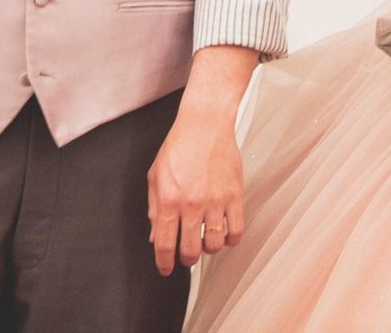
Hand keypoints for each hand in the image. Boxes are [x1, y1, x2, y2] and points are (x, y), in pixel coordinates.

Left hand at [147, 106, 244, 275]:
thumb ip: (153, 208)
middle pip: (190, 251)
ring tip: (207, 238)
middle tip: (188, 252)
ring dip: (209, 247)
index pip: (164, 246)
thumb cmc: (179, 145)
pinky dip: (230, 238)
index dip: (164, 263)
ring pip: (214, 244)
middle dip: (187, 258)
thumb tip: (156, 236)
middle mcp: (191, 204)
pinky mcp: (235, 194)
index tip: (166, 268)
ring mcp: (215, 200)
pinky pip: (236, 230)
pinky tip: (225, 232)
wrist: (205, 123)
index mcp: (168, 200)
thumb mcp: (156, 175)